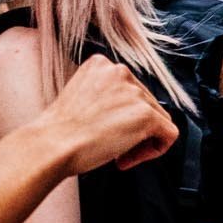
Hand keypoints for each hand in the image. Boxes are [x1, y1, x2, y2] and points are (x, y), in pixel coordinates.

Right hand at [40, 59, 177, 174]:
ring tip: (118, 154)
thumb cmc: (62, 128)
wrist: (53, 143)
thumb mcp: (85, 97)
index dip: (125, 118)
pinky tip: (128, 157)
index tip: (109, 132)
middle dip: (136, 132)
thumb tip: (130, 112)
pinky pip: (169, 135)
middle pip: (149, 106)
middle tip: (115, 148)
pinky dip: (156, 151)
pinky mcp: (147, 114)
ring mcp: (134, 92)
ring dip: (142, 143)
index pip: (132, 93)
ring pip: (160, 121)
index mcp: (102, 65)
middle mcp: (120, 71)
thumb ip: (109, 97)